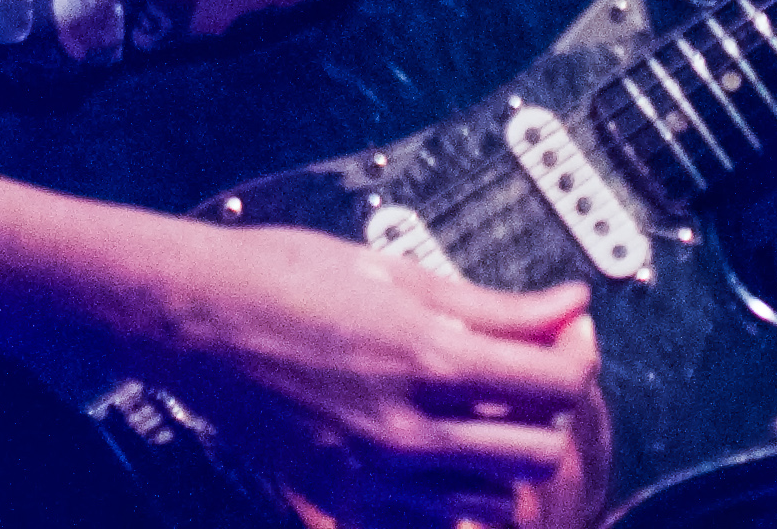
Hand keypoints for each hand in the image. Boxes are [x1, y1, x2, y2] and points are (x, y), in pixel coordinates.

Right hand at [127, 224, 599, 528]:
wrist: (198, 319)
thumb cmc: (287, 279)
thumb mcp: (401, 273)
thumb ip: (497, 306)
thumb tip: (568, 305)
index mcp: (428, 360)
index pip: (557, 385)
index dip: (578, 354)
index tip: (568, 332)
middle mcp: (407, 433)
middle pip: (539, 451)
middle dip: (548, 408)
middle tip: (529, 368)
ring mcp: (374, 479)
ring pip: (494, 498)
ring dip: (502, 456)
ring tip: (477, 409)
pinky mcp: (344, 505)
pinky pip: (435, 521)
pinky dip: (450, 494)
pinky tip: (436, 448)